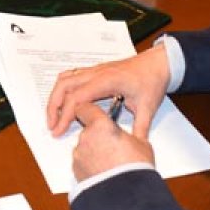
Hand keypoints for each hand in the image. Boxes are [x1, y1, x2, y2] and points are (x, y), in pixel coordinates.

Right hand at [45, 45, 169, 139]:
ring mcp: (94, 70)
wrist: (158, 63)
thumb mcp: (148, 107)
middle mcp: (97, 73)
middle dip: (53, 107)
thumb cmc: (152, 80)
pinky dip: (62, 88)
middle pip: (64, 86)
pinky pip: (71, 75)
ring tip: (53, 116)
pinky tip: (63, 100)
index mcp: (107, 81)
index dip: (65, 115)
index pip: (77, 97)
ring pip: (64, 79)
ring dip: (55, 97)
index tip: (59, 130)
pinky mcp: (95, 71)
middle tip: (51, 126)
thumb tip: (133, 146)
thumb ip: (139, 129)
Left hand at [72, 102, 154, 179]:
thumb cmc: (136, 168)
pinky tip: (103, 171)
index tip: (96, 114)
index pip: (86, 107)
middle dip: (97, 135)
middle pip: (87, 129)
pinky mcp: (76, 170)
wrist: (127, 194)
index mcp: (101, 125)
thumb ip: (129, 133)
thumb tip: (130, 135)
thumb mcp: (141, 144)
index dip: (91, 111)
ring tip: (110, 162)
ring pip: (84, 147)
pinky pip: (82, 162)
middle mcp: (86, 137)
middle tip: (113, 145)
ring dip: (94, 151)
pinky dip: (89, 164)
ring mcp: (79, 154)